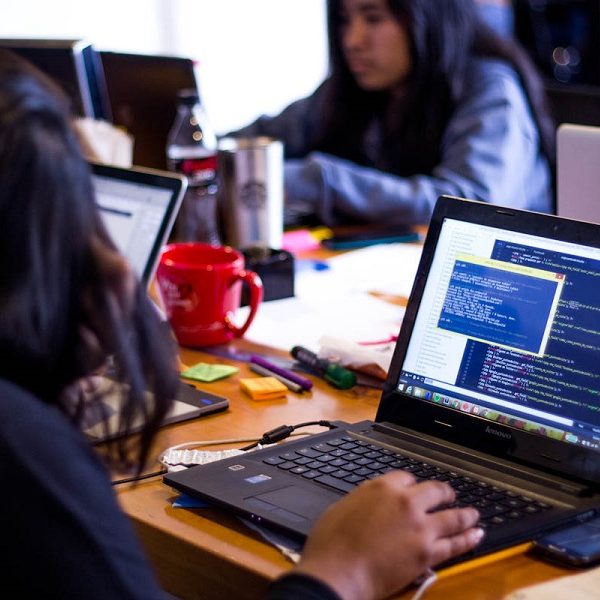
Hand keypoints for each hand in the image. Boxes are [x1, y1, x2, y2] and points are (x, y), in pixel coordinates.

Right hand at [293, 471, 482, 599]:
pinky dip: (469, 539)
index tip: (413, 489)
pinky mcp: (428, 553)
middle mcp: (406, 502)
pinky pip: (455, 544)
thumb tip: (372, 501)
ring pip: (452, 516)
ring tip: (473, 514)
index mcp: (383, 487)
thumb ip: (365, 499)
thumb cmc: (332, 541)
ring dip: (465, 514)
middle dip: (444, 493)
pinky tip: (477, 534)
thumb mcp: (343, 506)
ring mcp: (420, 528)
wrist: (339, 571)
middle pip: (435, 491)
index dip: (411, 484)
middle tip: (448, 495)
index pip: (406, 477)